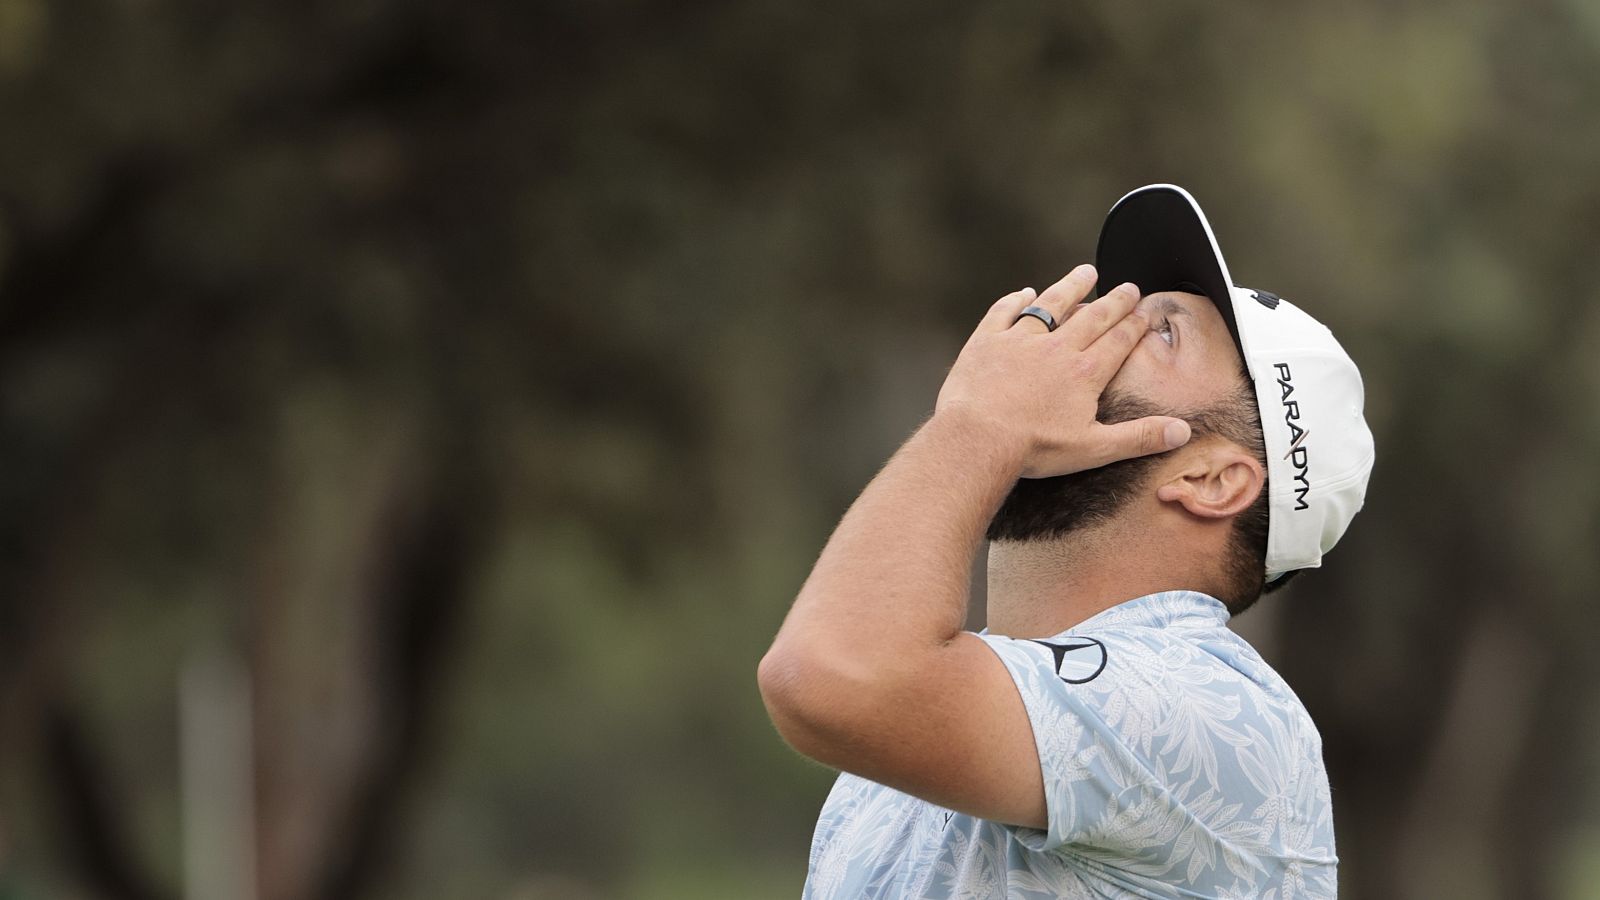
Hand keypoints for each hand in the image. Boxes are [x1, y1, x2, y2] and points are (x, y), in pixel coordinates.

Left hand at [934, 263, 1191, 477]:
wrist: (977, 438)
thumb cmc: (1034, 448)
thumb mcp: (1094, 448)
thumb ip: (1139, 437)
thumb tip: (1182, 432)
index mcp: (1085, 372)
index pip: (1117, 341)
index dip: (1133, 325)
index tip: (1144, 312)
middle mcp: (1056, 348)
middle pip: (1092, 317)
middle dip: (1113, 301)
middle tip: (1128, 287)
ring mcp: (1019, 341)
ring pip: (1050, 305)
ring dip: (1070, 287)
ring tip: (1086, 272)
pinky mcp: (986, 342)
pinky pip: (1004, 312)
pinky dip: (1015, 300)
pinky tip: (1024, 293)